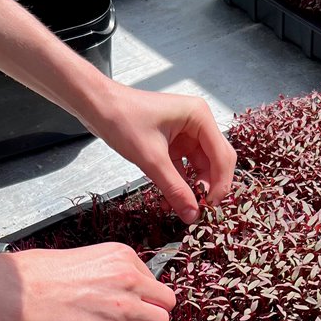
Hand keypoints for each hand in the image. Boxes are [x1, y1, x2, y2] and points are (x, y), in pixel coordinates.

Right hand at [10, 243, 176, 320]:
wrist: (24, 293)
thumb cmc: (43, 276)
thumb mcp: (88, 259)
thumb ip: (114, 272)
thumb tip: (128, 290)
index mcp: (123, 255)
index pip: (153, 278)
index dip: (142, 292)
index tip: (127, 298)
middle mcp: (130, 278)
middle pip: (167, 300)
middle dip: (153, 309)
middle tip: (134, 316)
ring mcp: (127, 305)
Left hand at [85, 83, 236, 222]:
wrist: (97, 106)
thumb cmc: (122, 118)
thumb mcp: (151, 159)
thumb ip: (174, 189)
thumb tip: (192, 214)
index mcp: (199, 117)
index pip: (222, 156)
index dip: (220, 184)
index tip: (210, 208)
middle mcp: (197, 123)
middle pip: (215, 162)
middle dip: (208, 187)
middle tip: (200, 210)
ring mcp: (185, 133)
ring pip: (200, 167)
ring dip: (192, 189)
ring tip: (183, 208)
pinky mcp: (173, 143)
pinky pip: (184, 168)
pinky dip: (179, 184)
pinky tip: (171, 200)